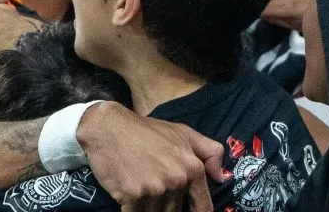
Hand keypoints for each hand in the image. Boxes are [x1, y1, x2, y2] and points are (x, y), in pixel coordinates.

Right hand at [76, 102, 223, 211]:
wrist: (107, 127)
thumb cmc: (145, 130)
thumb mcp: (182, 132)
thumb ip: (209, 152)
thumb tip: (221, 177)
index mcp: (192, 167)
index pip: (202, 206)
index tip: (186, 210)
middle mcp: (176, 180)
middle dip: (166, 207)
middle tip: (154, 191)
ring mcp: (154, 189)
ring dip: (148, 208)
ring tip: (141, 191)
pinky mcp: (131, 195)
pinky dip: (132, 210)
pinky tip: (128, 198)